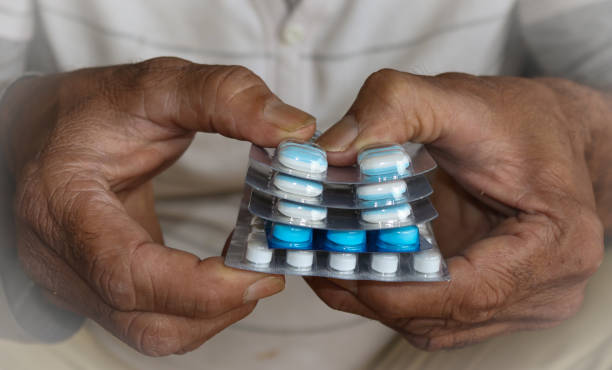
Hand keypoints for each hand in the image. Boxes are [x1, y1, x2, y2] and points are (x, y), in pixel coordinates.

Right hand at [0, 57, 314, 354]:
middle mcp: (57, 257)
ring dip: (212, 314)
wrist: (45, 129)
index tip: (261, 269)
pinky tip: (220, 275)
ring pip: (150, 333)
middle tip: (269, 268)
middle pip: (144, 319)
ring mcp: (74, 280)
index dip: (199, 287)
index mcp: (63, 202)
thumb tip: (295, 129)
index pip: (125, 272)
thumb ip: (225, 96)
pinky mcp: (95, 289)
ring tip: (248, 270)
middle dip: (219, 305)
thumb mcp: (158, 84)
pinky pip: (149, 323)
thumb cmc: (93, 108)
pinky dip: (196, 311)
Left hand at [309, 69, 608, 349]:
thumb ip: (393, 109)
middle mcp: (545, 289)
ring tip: (323, 259)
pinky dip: (388, 295)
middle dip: (370, 290)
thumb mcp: (457, 97)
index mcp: (556, 245)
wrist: (553, 134)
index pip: (468, 293)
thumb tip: (328, 152)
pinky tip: (352, 266)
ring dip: (372, 298)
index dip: (394, 286)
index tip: (336, 261)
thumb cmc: (519, 119)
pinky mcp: (492, 300)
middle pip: (440, 316)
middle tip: (311, 257)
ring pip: (429, 323)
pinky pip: (430, 314)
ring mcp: (519, 302)